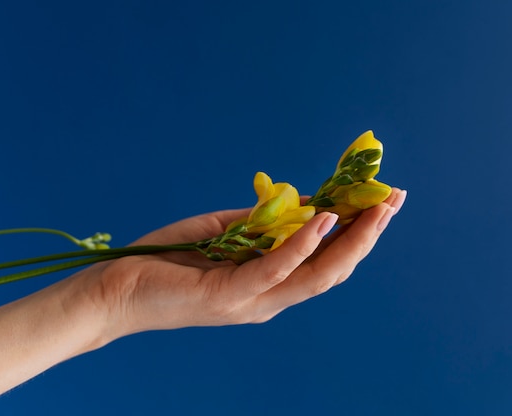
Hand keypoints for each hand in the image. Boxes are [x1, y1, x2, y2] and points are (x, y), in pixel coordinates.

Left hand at [86, 188, 405, 338]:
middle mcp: (269, 298)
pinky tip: (324, 218)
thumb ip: (258, 225)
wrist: (117, 291)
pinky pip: (274, 269)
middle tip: (395, 200)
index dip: (356, 232)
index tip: (380, 200)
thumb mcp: (221, 235)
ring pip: (316, 274)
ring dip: (350, 239)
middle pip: (333, 269)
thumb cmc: (168, 263)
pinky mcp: (230, 296)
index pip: (324, 260)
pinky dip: (302, 244)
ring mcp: (252, 301)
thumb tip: (295, 202)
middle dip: (368, 235)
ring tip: (377, 208)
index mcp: (268, 284)